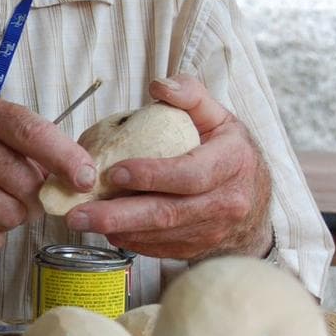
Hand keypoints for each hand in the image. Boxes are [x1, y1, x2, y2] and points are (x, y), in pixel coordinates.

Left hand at [64, 75, 272, 260]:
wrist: (257, 199)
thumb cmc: (230, 151)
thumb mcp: (218, 116)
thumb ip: (191, 95)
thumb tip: (159, 86)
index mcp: (232, 163)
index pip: (190, 174)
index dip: (152, 175)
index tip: (114, 171)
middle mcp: (226, 203)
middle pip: (168, 214)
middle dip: (118, 215)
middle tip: (77, 214)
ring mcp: (213, 231)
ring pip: (160, 236)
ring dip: (118, 230)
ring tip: (81, 221)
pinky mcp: (199, 249)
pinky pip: (160, 249)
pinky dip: (130, 240)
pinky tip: (106, 229)